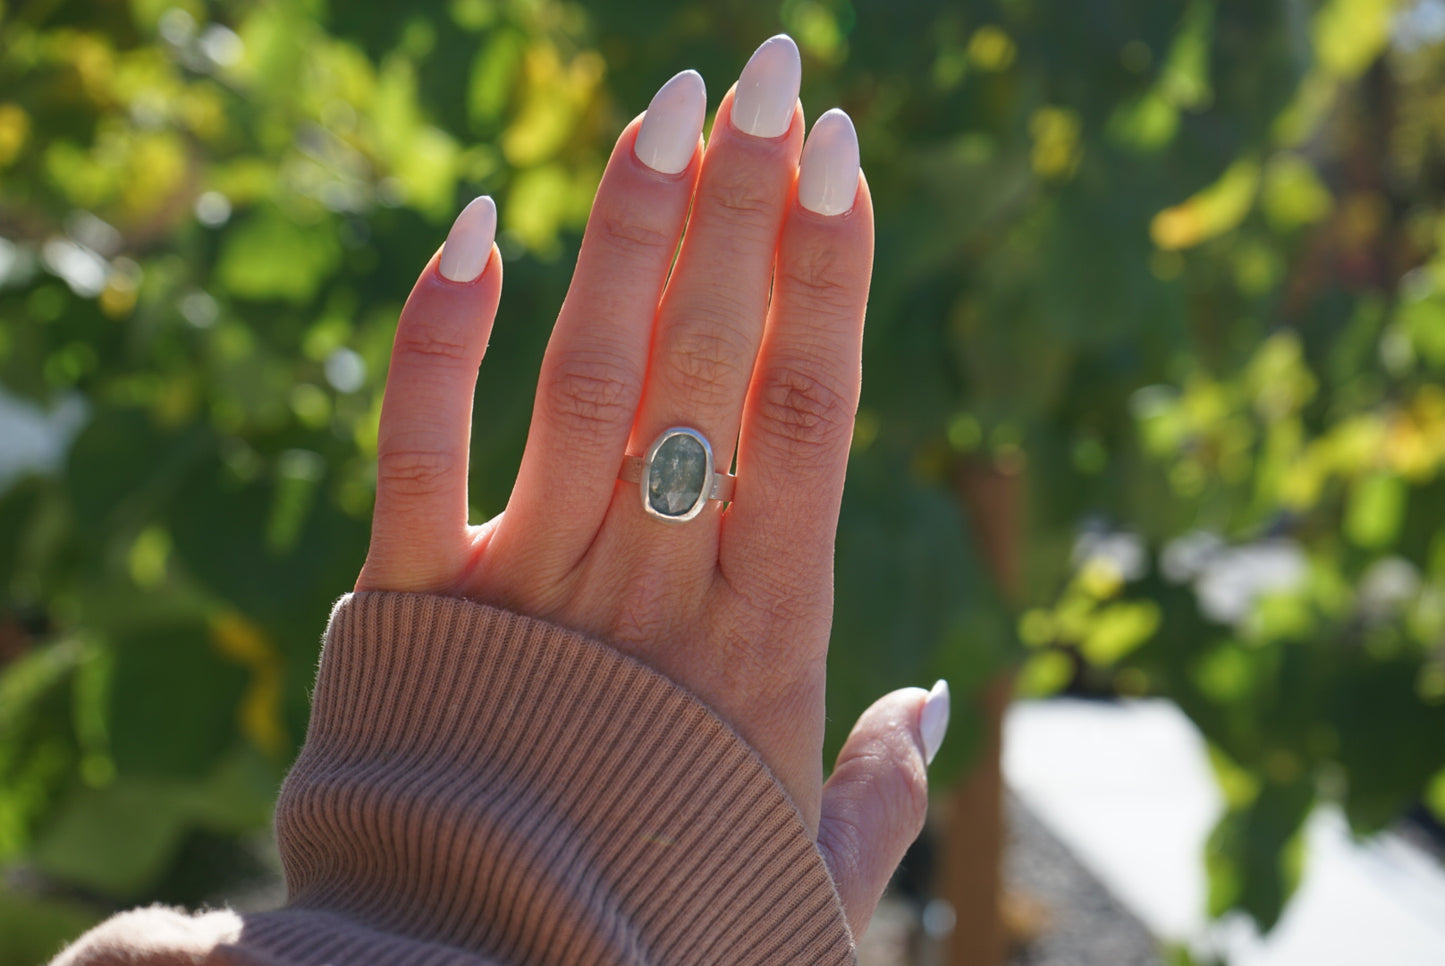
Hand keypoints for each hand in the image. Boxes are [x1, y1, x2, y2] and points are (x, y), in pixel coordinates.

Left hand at [354, 35, 947, 935]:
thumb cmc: (666, 926)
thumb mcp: (803, 876)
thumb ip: (881, 793)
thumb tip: (940, 707)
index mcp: (767, 632)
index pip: (812, 410)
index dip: (827, 271)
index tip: (841, 154)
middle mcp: (658, 582)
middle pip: (714, 357)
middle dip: (748, 201)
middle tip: (773, 69)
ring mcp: (530, 580)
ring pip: (591, 372)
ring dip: (632, 229)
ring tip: (670, 102)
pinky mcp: (411, 600)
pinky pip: (417, 441)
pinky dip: (434, 332)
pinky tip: (468, 224)